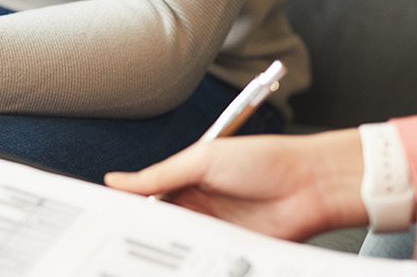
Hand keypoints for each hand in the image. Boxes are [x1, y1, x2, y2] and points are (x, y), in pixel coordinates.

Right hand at [104, 130, 370, 240]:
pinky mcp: (232, 248)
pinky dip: (192, 257)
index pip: (147, 196)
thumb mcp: (202, 159)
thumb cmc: (266, 159)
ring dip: (167, 242)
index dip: (126, 204)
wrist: (312, 183)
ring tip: (153, 240)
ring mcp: (215, 228)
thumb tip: (117, 180)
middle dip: (142, 228)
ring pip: (178, 242)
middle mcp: (199, 205)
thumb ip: (158, 175)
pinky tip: (183, 253)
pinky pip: (204, 256)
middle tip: (122, 232)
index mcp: (188, 179)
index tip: (104, 212)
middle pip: (159, 223)